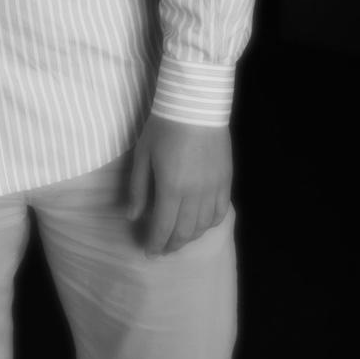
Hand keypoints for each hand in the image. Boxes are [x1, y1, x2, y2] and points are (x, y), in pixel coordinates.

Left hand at [127, 114, 230, 256]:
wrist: (195, 106)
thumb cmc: (163, 127)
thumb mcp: (143, 155)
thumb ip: (138, 188)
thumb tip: (133, 217)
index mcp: (171, 189)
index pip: (163, 227)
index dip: (155, 243)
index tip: (148, 252)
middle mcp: (195, 195)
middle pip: (185, 232)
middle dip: (171, 245)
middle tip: (161, 250)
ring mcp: (214, 189)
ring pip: (203, 226)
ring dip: (190, 237)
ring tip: (177, 239)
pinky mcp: (226, 182)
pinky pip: (220, 213)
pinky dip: (209, 224)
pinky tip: (200, 225)